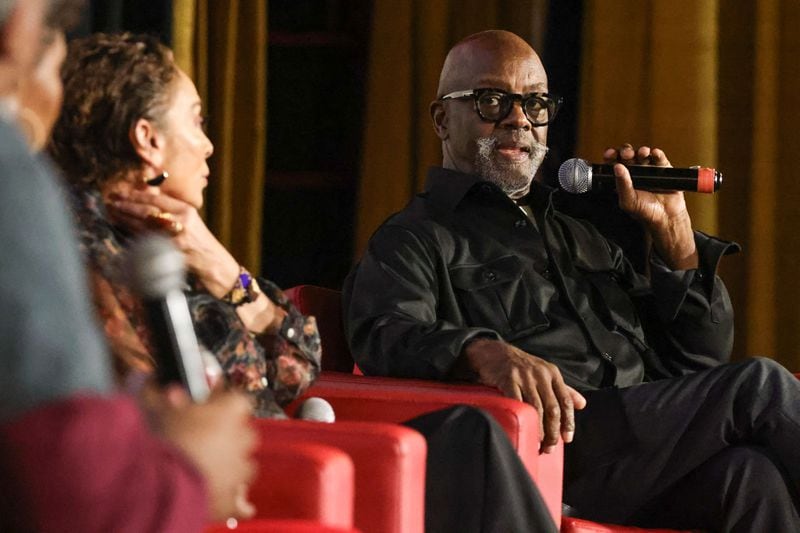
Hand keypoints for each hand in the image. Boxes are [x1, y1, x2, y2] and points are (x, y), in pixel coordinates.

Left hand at [108, 189, 239, 297]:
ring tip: (112, 211)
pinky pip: (147, 240)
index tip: (122, 192)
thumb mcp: (191, 224)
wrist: (214, 265)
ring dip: (126, 217)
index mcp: (188, 211)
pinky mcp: (170, 251)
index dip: (138, 194)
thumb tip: (146, 204)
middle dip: (128, 204)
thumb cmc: (201, 245)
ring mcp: (175, 236)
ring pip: (144, 223)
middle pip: (149, 209)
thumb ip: (173, 214)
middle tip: (112, 199)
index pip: (158, 198)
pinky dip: (133, 233)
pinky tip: (122, 228)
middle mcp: (182, 221)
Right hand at [148, 386, 257, 520]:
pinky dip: (234, 500)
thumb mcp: (154, 408)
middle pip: (243, 432)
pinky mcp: (232, 499)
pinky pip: (241, 501)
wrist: (162, 483)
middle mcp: (242, 438)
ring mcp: (240, 469)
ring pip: (244, 465)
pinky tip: (223, 497)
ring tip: (208, 468)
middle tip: (204, 438)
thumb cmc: (162, 438)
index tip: (208, 405)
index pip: (237, 399)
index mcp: (231, 410)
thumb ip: (153, 392)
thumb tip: (142, 376)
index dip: (222, 402)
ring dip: (230, 465)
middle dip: (228, 434)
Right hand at [462, 338, 585, 452]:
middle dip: (553, 432)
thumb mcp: (544, 373)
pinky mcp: (508, 379)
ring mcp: (524, 377)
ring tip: (539, 444)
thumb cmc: (521, 367)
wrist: (494, 353)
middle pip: (552, 408)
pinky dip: (523, 419)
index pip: (566, 401)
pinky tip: (524, 430)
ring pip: (537, 409)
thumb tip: (582, 404)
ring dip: (539, 430)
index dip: (568, 422)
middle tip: (550, 448)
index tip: (567, 438)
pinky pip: (518, 403)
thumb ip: (563, 389)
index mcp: (552, 373)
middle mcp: (541, 374)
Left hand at [604, 144, 697, 269]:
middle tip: (627, 154)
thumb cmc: (644, 211)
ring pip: (643, 154)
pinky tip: (654, 154)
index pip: (613, 163)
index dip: (611, 156)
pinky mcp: (663, 169)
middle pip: (627, 155)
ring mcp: (649, 169)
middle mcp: (634, 171)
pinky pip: (659, 158)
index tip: (610, 153)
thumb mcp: (628, 200)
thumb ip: (622, 185)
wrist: (665, 217)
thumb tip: (617, 167)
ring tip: (642, 153)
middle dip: (626, 152)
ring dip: (641, 151)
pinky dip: (657, 154)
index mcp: (622, 178)